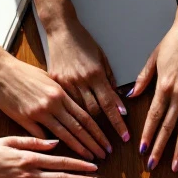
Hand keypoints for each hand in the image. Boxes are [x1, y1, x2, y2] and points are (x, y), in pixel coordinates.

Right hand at [0, 54, 110, 159]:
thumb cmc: (23, 72)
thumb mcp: (48, 79)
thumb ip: (62, 94)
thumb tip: (74, 107)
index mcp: (61, 93)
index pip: (85, 117)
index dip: (98, 132)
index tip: (106, 143)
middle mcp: (52, 104)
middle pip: (78, 128)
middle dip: (93, 144)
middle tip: (104, 156)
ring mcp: (38, 112)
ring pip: (63, 135)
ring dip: (78, 148)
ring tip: (89, 159)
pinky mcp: (23, 119)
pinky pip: (39, 136)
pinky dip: (50, 145)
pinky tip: (59, 155)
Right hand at [46, 21, 129, 141]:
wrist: (60, 30)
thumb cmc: (83, 42)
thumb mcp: (101, 58)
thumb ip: (109, 80)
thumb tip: (117, 101)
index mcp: (95, 74)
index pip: (109, 104)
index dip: (117, 122)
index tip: (124, 136)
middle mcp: (80, 81)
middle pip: (93, 113)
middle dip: (101, 133)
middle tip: (107, 148)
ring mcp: (64, 83)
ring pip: (77, 112)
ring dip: (85, 130)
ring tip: (92, 145)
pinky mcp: (54, 84)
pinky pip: (64, 105)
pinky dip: (70, 117)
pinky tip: (73, 129)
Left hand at [131, 17, 177, 171]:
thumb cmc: (173, 41)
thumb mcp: (153, 59)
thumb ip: (143, 79)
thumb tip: (131, 96)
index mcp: (165, 87)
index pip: (155, 118)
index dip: (148, 136)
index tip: (143, 152)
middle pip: (172, 128)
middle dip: (163, 149)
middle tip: (156, 166)